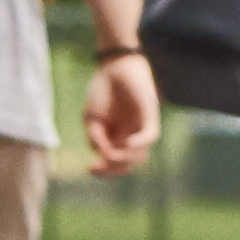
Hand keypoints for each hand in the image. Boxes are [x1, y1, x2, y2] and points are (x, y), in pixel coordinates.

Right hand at [81, 52, 160, 178]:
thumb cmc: (102, 93)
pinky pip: (151, 135)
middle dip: (112, 169)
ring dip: (124, 159)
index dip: (104, 171)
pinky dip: (140, 142)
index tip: (88, 168)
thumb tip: (106, 156)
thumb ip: (96, 139)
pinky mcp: (150, 115)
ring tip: (109, 155)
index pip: (116, 165)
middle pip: (128, 164)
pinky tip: (127, 143)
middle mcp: (132, 137)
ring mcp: (142, 128)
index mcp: (117, 140)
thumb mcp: (92, 120)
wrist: (112, 67)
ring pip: (140, 155)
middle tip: (96, 165)